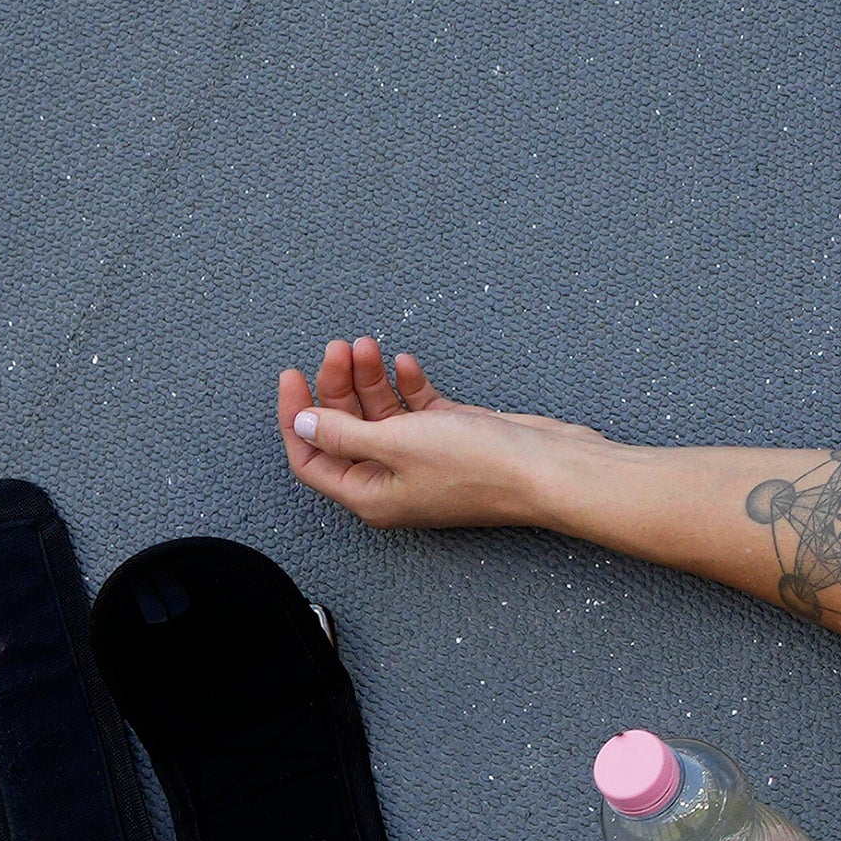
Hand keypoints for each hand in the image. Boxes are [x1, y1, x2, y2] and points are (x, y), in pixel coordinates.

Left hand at [274, 334, 594, 531]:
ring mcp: (423, 458)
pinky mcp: (452, 437)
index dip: (297, 417)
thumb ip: (344, 433)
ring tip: (367, 345)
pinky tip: (406, 363)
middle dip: (338, 386)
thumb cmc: (479, 466)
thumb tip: (303, 425)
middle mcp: (393, 480)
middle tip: (339, 347)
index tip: (293, 376)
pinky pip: (417, 408)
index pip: (313, 458)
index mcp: (371, 495)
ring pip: (381, 414)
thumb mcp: (397, 443)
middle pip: (347, 429)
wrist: (547, 467)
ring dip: (370, 378)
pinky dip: (407, 384)